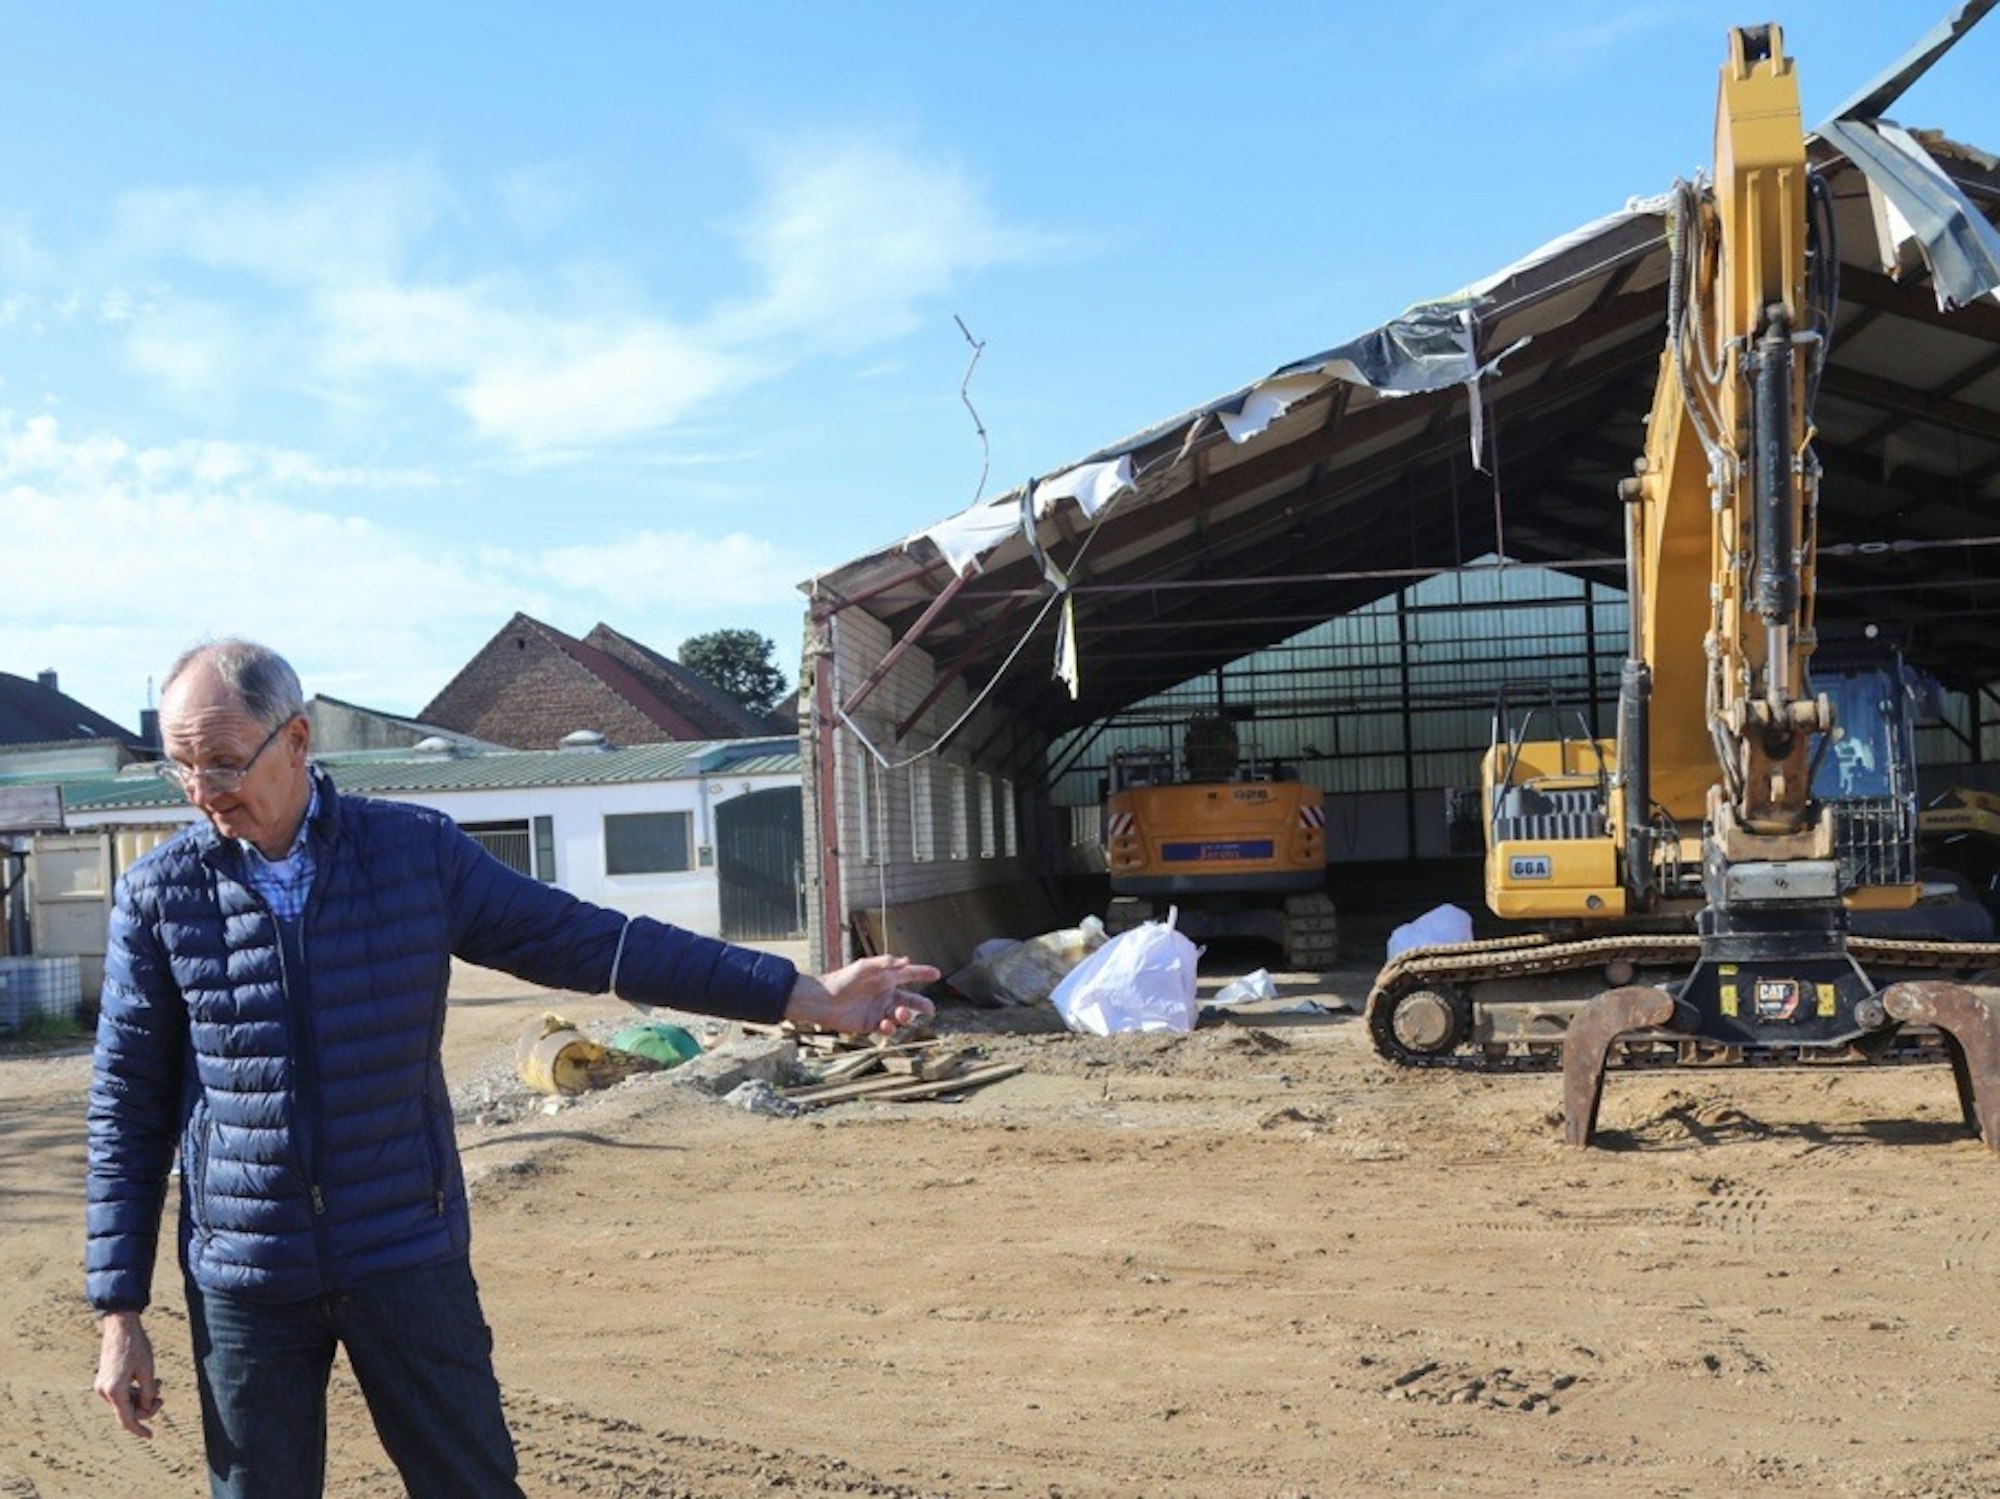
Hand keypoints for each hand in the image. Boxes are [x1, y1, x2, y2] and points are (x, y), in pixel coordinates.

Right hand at [94, 1310, 162, 1437]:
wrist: (120, 1326)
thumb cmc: (136, 1346)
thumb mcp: (148, 1370)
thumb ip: (148, 1392)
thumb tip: (147, 1407)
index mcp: (115, 1391)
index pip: (127, 1419)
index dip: (139, 1429)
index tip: (150, 1436)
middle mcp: (105, 1392)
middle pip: (128, 1411)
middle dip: (146, 1406)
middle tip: (161, 1397)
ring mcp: (102, 1386)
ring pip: (125, 1402)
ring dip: (142, 1397)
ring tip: (158, 1382)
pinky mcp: (104, 1380)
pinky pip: (121, 1394)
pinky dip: (135, 1391)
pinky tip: (148, 1381)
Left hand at [784, 954, 939, 1036]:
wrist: (822, 1001)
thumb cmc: (841, 980)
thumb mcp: (863, 967)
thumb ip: (885, 964)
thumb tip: (906, 960)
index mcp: (885, 978)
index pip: (909, 974)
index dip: (923, 973)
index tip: (937, 973)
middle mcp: (884, 994)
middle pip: (910, 1000)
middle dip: (921, 1004)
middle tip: (930, 1009)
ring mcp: (878, 1010)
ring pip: (900, 1016)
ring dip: (904, 1017)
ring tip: (899, 1016)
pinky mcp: (870, 1024)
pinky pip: (887, 1028)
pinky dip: (889, 1028)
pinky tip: (883, 1024)